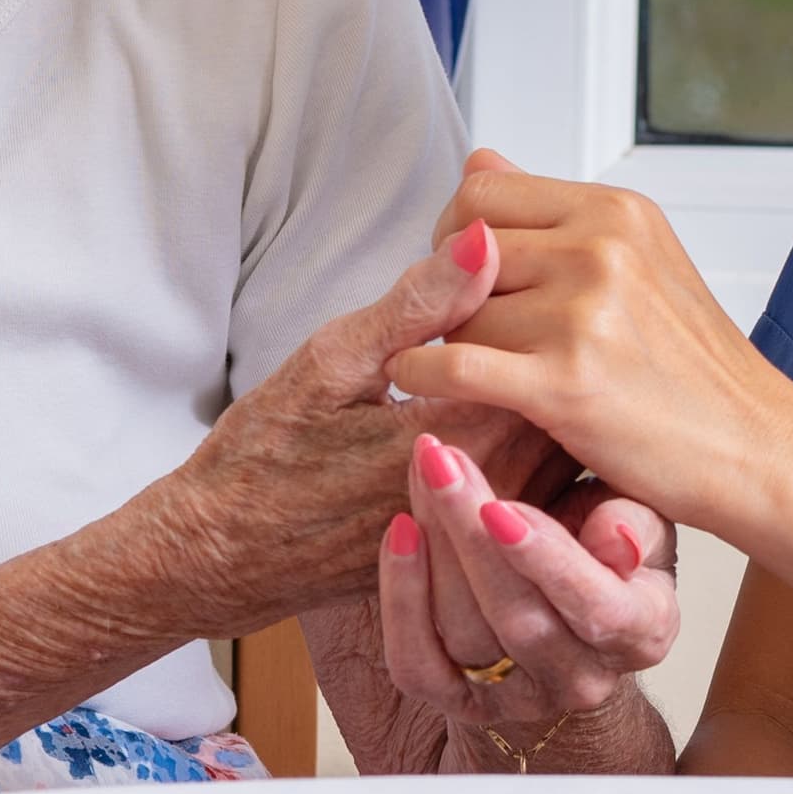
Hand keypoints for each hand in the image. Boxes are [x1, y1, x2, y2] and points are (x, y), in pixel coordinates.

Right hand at [132, 226, 555, 636]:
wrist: (223, 555)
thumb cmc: (264, 457)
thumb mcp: (333, 362)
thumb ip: (419, 303)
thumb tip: (485, 238)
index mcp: (462, 440)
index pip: (552, 358)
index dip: (542, 308)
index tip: (524, 277)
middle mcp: (489, 497)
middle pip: (569, 410)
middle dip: (555, 357)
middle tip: (532, 312)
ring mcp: (487, 533)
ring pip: (559, 454)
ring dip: (546, 405)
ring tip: (514, 363)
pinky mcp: (477, 553)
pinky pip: (535, 495)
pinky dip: (529, 451)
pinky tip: (496, 419)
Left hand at [377, 431, 677, 752]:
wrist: (570, 611)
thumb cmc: (608, 549)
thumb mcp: (643, 521)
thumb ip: (637, 522)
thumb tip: (617, 539)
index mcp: (642, 634)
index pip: (596, 609)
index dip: (546, 561)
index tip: (498, 508)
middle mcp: (583, 679)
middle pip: (518, 618)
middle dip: (470, 533)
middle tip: (441, 460)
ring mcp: (521, 699)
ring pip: (464, 634)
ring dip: (434, 546)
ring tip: (424, 470)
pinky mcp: (462, 704)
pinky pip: (418, 665)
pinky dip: (401, 601)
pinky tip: (400, 532)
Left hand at [383, 151, 792, 539]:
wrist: (757, 449)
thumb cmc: (696, 368)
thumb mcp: (642, 261)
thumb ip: (555, 216)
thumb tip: (478, 159)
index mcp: (616, 212)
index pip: (482, 190)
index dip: (454, 234)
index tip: (464, 276)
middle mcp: (601, 249)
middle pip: (461, 251)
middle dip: (449, 292)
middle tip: (463, 328)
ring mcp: (584, 314)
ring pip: (457, 314)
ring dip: (451, 345)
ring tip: (481, 371)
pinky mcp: (566, 384)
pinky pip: (452, 365)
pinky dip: (421, 375)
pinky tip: (421, 386)